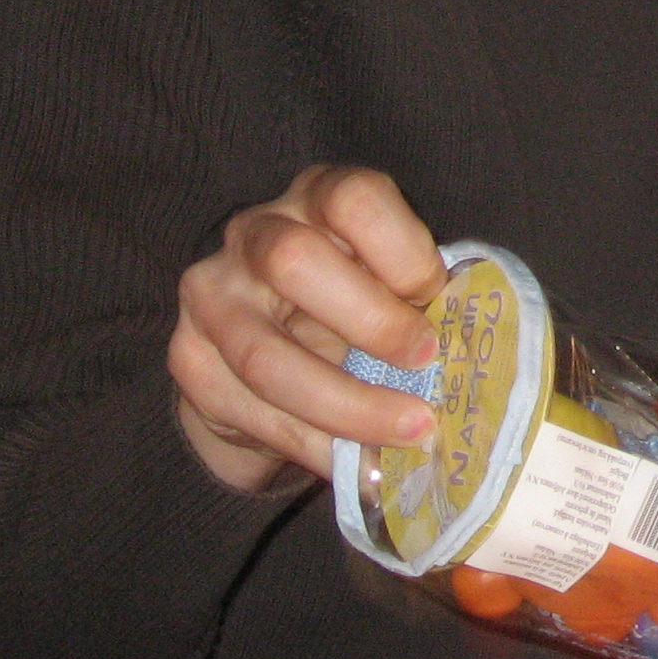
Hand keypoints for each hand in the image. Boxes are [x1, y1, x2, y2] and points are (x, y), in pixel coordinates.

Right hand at [168, 165, 446, 493]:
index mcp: (318, 195)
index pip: (354, 199)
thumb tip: (468, 352)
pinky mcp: (190, 361)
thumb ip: (419, 300)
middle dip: (371, 322)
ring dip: (347, 405)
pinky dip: (314, 445)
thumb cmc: (357, 301)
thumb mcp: (393, 282)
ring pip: (266, 356)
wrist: (270, 347)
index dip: (403, 251)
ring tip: (408, 430)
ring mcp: (211, 296)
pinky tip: (359, 463)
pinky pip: (249, 412)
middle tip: (427, 365)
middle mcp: (255, 233)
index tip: (438, 298)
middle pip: (295, 262)